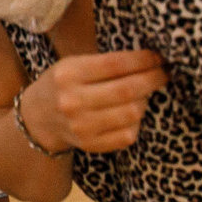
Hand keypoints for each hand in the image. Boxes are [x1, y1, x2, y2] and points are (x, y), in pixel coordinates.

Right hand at [19, 50, 165, 153]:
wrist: (37, 119)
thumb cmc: (62, 85)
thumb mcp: (73, 64)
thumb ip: (105, 63)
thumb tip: (149, 60)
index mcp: (68, 74)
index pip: (115, 64)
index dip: (143, 60)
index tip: (158, 57)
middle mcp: (72, 101)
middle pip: (127, 90)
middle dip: (153, 79)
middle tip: (164, 73)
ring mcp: (81, 126)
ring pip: (132, 113)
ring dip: (145, 100)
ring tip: (143, 93)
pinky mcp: (90, 144)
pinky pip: (127, 135)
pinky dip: (136, 122)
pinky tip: (131, 112)